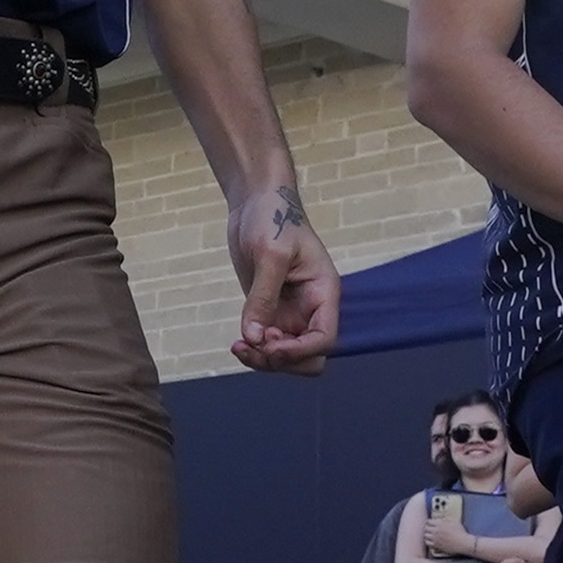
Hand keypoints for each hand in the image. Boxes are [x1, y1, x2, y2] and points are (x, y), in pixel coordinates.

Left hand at [226, 186, 337, 375]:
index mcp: (323, 293)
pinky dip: (254, 350)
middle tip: (254, 345)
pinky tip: (238, 343)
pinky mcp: (269, 311)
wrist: (257, 202)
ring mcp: (289, 312)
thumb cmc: (273, 218)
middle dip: (283, 361)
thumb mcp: (270, 255)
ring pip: (287, 356)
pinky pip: (267, 345)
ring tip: (239, 346)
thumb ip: (263, 298)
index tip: (270, 345)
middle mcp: (310, 308)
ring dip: (264, 360)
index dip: (300, 351)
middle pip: (309, 357)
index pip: (324, 338)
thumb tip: (254, 337)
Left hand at [421, 498, 468, 560]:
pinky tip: (431, 540)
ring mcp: (435, 539)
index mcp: (439, 524)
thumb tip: (441, 518)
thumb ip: (446, 518)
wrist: (462, 543)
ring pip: (425, 535)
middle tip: (430, 528)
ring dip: (427, 534)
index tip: (431, 522)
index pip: (429, 521)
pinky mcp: (436, 545)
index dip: (430, 522)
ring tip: (430, 534)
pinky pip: (427, 543)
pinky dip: (428, 541)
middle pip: (426, 528)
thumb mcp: (455, 521)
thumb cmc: (460, 532)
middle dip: (428, 527)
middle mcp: (435, 531)